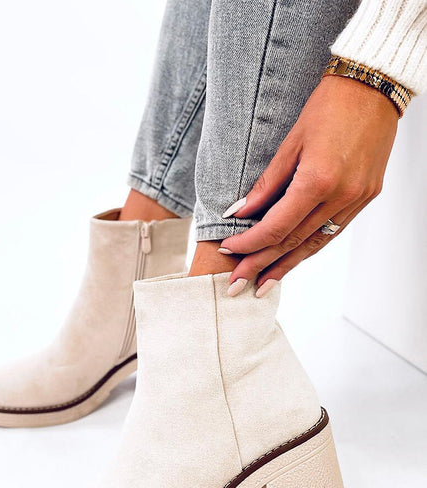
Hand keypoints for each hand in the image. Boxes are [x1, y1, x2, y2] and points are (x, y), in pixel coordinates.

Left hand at [219, 75, 398, 295]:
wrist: (374, 87)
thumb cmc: (328, 107)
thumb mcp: (291, 143)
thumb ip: (266, 184)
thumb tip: (240, 213)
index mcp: (318, 180)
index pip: (275, 226)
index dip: (249, 243)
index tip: (228, 251)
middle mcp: (341, 196)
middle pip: (293, 242)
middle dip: (261, 264)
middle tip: (237, 284)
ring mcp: (357, 199)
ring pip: (314, 244)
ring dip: (286, 266)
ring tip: (263, 284)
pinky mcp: (365, 197)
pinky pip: (332, 232)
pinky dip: (309, 248)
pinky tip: (292, 259)